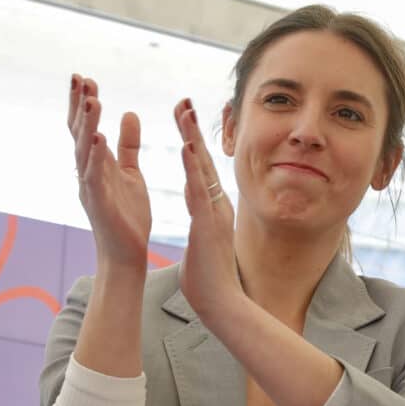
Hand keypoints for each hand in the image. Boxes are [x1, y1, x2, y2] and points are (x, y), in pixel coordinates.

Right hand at [68, 74, 150, 268]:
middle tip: (79, 78)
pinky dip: (95, 157)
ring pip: (84, 150)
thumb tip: (129, 113)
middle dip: (79, 105)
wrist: (127, 254)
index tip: (85, 78)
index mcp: (95, 164)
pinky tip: (97, 138)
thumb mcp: (130, 172)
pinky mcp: (99, 203)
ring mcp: (90, 187)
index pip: (86, 127)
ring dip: (88, 124)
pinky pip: (94, 176)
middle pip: (79, 132)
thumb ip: (128, 145)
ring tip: (92, 100)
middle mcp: (87, 172)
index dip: (84, 103)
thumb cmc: (128, 216)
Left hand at [172, 98, 242, 321]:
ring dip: (193, 140)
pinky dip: (193, 170)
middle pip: (203, 161)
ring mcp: (214, 214)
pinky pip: (199, 193)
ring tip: (184, 113)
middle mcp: (217, 205)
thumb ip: (202, 222)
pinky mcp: (207, 226)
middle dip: (192, 130)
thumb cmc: (208, 279)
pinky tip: (186, 149)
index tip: (184, 117)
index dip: (193, 141)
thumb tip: (199, 212)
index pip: (201, 168)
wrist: (221, 304)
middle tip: (183, 101)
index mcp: (213, 209)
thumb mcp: (204, 241)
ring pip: (202, 170)